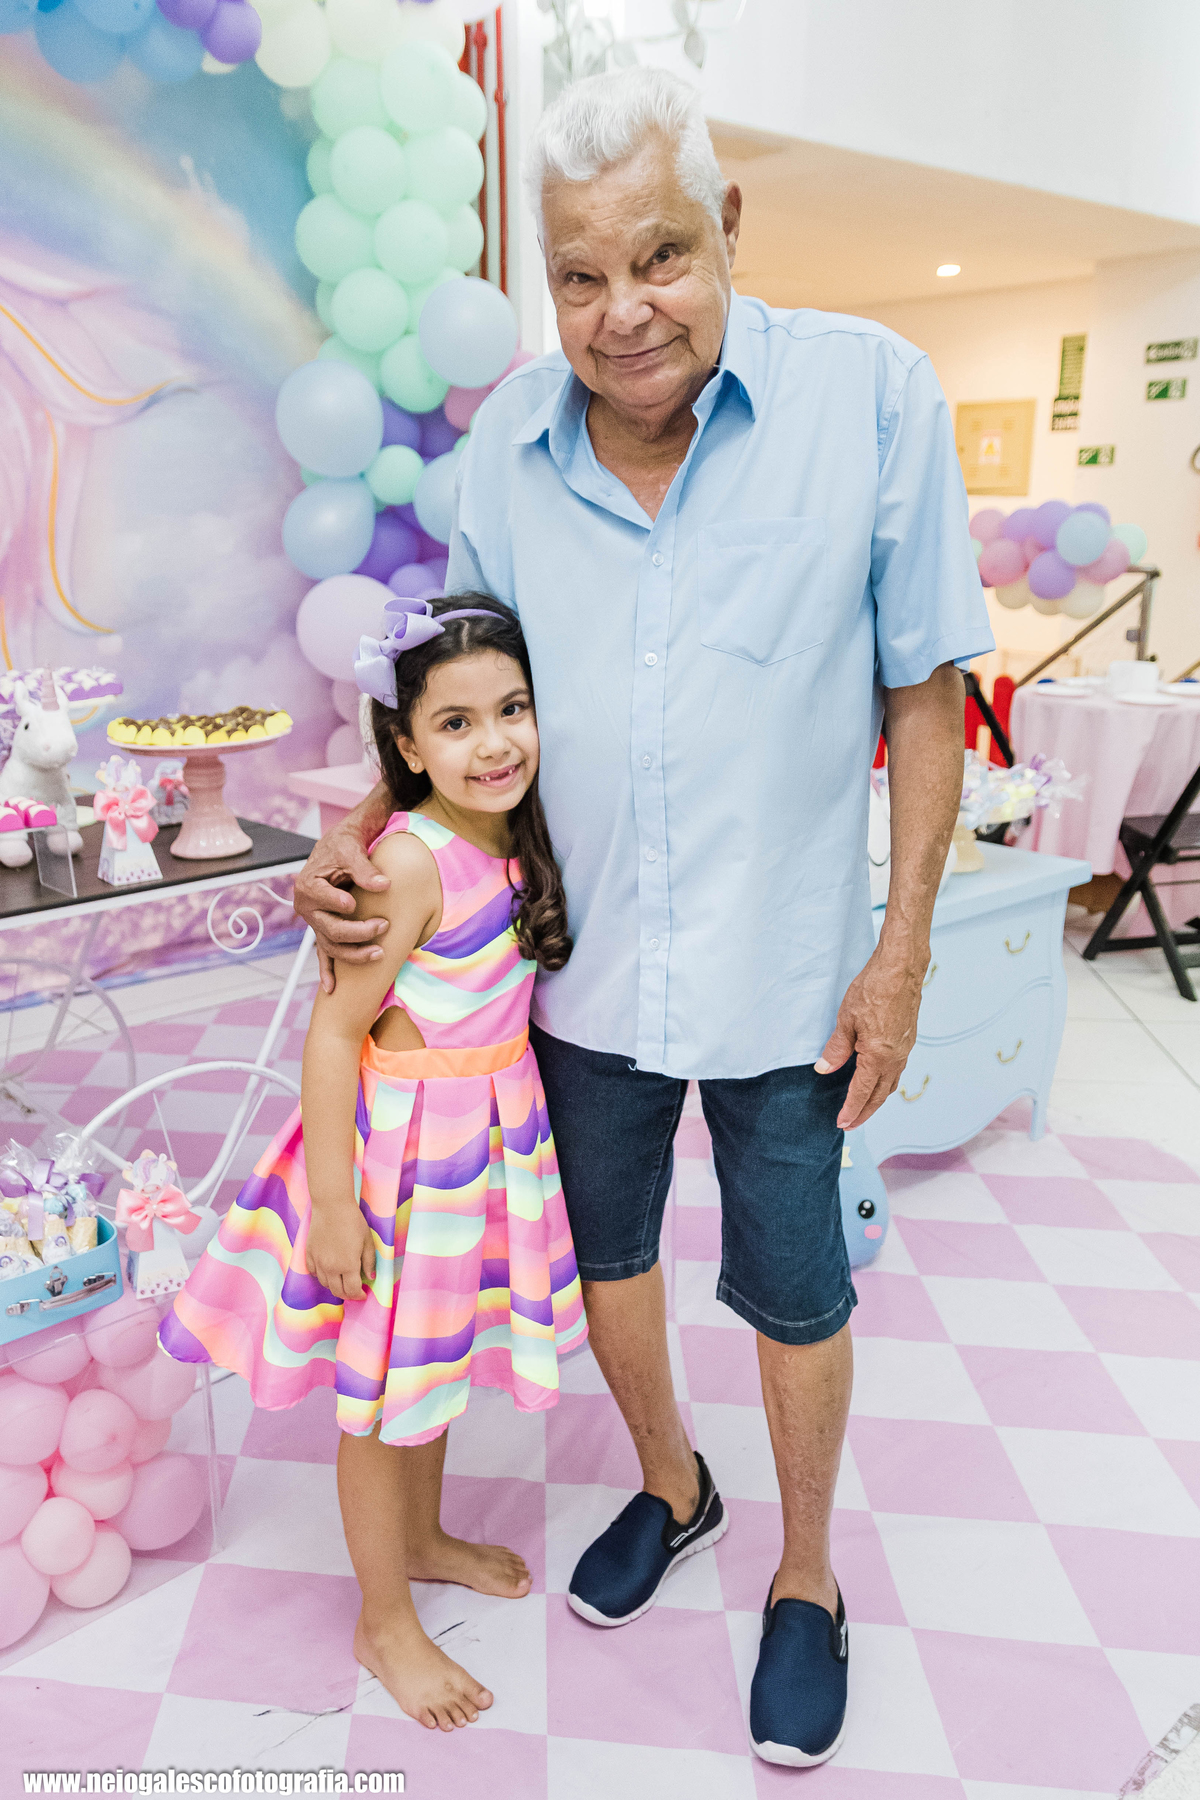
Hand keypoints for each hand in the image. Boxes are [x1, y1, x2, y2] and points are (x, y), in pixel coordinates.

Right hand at [294, 815, 389, 992]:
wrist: (341, 848)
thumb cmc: (344, 846)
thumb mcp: (352, 849)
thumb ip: (365, 869)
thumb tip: (383, 885)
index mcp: (308, 885)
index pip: (320, 898)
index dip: (336, 902)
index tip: (353, 903)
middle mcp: (308, 908)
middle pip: (330, 928)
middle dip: (357, 931)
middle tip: (383, 925)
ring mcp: (317, 922)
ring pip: (331, 946)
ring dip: (354, 954)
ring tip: (379, 953)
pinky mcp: (326, 930)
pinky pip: (325, 954)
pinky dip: (327, 971)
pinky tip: (331, 988)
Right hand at [305, 1201, 376, 1301]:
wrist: (332, 1206)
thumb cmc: (353, 1221)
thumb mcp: (367, 1241)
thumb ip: (369, 1262)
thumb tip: (370, 1277)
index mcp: (348, 1265)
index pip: (352, 1291)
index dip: (359, 1295)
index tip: (363, 1294)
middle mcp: (331, 1267)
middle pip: (337, 1291)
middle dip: (347, 1294)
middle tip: (354, 1291)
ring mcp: (318, 1262)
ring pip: (325, 1284)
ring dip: (335, 1286)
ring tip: (342, 1280)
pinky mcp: (309, 1254)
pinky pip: (314, 1273)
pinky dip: (322, 1276)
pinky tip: (328, 1271)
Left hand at [815, 942, 923, 1130]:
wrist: (901, 969)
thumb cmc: (874, 990)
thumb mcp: (847, 1020)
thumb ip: (836, 1049)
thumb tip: (824, 1069)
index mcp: (879, 1057)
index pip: (862, 1092)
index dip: (851, 1110)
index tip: (842, 1122)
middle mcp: (896, 1058)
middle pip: (880, 1095)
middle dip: (864, 1112)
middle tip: (850, 1124)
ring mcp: (904, 1050)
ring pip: (890, 1084)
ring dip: (875, 1099)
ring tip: (862, 1107)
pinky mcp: (907, 1040)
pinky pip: (896, 1070)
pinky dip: (884, 1082)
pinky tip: (875, 1078)